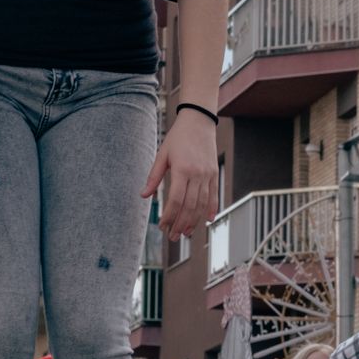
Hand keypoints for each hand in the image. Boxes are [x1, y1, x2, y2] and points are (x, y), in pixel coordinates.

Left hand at [143, 110, 218, 241]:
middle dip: (181, 224)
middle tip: (172, 236)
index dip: (169, 216)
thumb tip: (144, 196)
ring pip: (202, 204)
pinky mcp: (214, 174)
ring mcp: (208, 175)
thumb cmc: (178, 138)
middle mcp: (197, 175)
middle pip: (190, 206)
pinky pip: (213, 195)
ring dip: (194, 221)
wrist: (199, 122)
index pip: (176, 200)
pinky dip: (211, 209)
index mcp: (182, 170)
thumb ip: (154, 177)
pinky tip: (207, 220)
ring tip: (186, 233)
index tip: (162, 226)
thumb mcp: (162, 155)